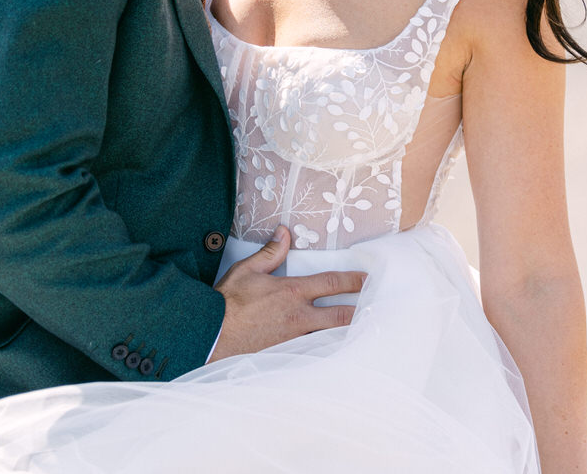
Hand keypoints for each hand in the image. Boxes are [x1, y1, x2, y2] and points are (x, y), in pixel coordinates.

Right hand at [208, 226, 365, 361]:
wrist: (210, 337)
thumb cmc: (226, 303)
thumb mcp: (247, 271)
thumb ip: (270, 253)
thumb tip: (284, 233)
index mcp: (292, 292)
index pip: (332, 283)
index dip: (354, 281)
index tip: (367, 279)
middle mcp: (299, 316)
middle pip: (341, 314)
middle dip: (360, 309)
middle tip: (376, 306)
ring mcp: (294, 338)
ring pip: (330, 335)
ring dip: (347, 331)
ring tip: (363, 329)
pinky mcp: (286, 353)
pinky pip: (313, 351)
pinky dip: (327, 349)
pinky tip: (336, 350)